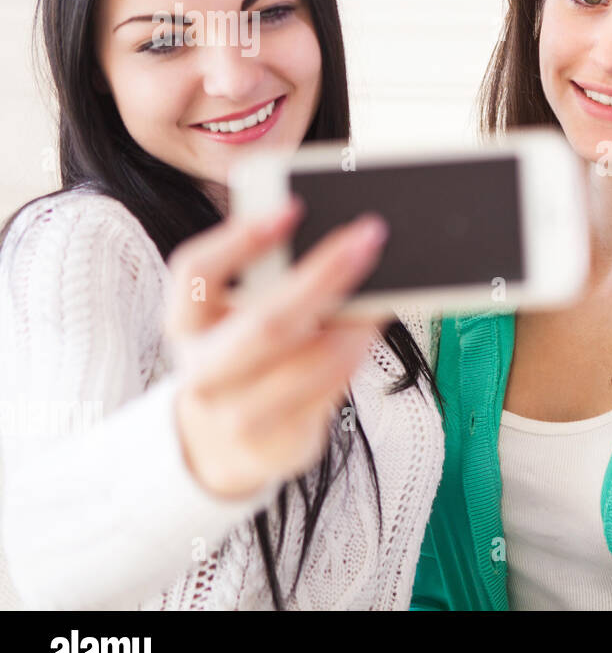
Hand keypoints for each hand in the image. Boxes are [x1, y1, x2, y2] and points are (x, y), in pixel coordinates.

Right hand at [165, 198, 388, 499]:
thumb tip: (339, 237)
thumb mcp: (235, 318)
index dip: (242, 238)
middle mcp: (204, 370)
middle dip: (324, 274)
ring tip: (382, 289)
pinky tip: (372, 329)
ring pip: (309, 363)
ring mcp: (238, 413)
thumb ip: (269, 281)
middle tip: (369, 236)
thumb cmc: (243, 357)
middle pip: (266, 321)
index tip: (293, 207)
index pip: (196, 272)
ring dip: (354, 324)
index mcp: (187, 324)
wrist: (220, 444)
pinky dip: (356, 355)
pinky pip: (329, 391)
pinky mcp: (278, 442)